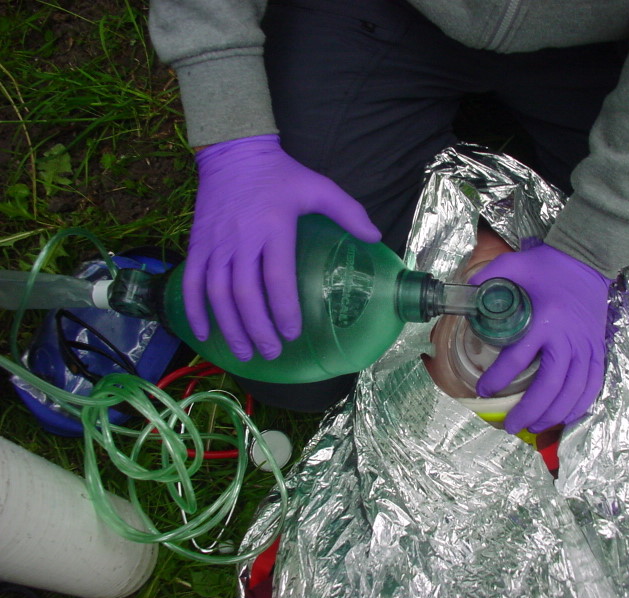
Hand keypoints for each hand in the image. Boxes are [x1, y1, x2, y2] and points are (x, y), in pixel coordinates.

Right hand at [184, 134, 380, 360]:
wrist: (233, 151)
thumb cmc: (280, 173)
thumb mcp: (318, 187)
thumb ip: (348, 212)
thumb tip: (375, 238)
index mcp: (274, 228)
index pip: (277, 280)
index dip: (284, 311)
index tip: (293, 333)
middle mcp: (241, 240)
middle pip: (245, 294)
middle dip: (258, 329)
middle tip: (271, 353)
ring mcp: (215, 244)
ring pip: (217, 294)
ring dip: (229, 327)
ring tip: (244, 353)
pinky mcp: (196, 243)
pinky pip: (191, 282)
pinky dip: (194, 310)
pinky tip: (204, 333)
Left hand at [469, 240, 611, 433]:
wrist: (587, 259)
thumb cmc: (547, 265)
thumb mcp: (513, 265)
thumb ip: (486, 279)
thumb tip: (461, 296)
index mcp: (545, 320)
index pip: (518, 358)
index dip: (498, 378)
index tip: (483, 390)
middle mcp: (567, 338)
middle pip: (549, 385)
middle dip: (528, 410)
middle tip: (509, 424)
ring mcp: (586, 346)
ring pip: (572, 391)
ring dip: (552, 414)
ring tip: (533, 426)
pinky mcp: (598, 349)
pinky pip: (592, 384)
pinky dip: (579, 404)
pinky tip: (564, 416)